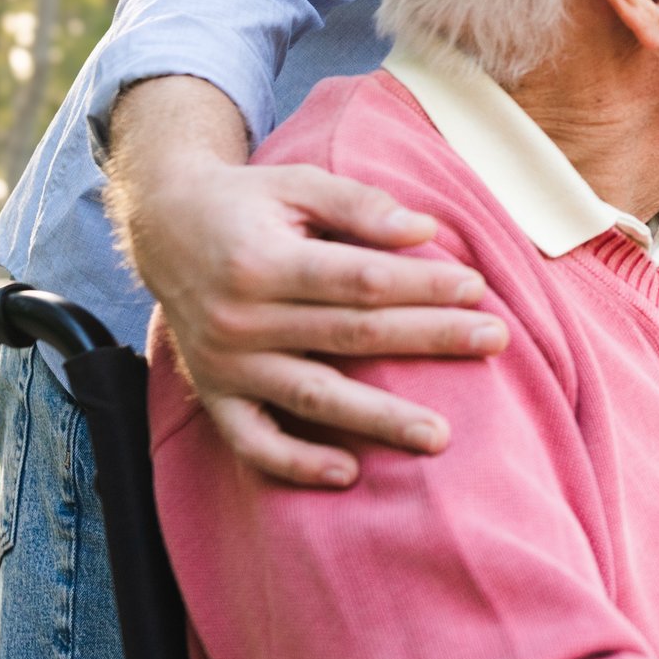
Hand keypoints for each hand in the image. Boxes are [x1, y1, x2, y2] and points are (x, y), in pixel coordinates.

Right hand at [108, 76, 508, 487]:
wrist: (164, 229)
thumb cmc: (248, 202)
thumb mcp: (298, 183)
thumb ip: (359, 204)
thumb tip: (425, 230)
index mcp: (262, 261)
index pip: (359, 280)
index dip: (421, 286)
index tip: (477, 290)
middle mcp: (240, 318)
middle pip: (351, 336)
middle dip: (429, 339)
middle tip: (494, 343)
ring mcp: (226, 364)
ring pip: (314, 398)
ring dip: (378, 420)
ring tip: (440, 436)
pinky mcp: (215, 395)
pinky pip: (253, 442)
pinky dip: (295, 464)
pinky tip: (348, 475)